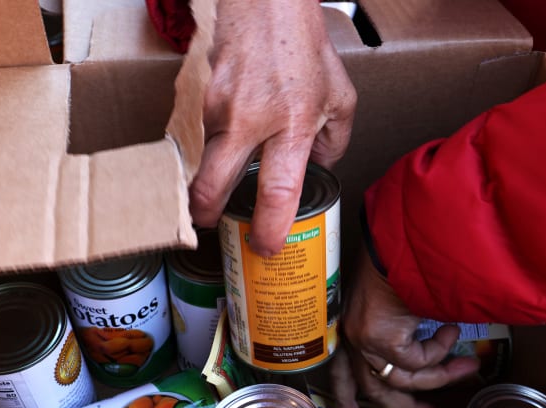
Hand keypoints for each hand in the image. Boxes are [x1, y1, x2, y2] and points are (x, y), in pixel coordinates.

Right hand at [190, 0, 356, 255]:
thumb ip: (334, 141)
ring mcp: (222, 109)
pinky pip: (210, 134)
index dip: (269, 226)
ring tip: (226, 181)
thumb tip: (319, 169)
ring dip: (216, 176)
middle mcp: (252, 120)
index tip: (266, 246)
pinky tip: (237, 134)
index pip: (278, 189)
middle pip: (213, 184)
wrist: (265, 4)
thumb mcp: (340, 96)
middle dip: (207, 214)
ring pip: (209, 159)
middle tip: (212, 225)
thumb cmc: (304, 48)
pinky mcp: (205, 97)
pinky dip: (221, 144)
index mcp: (293, 124)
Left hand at [332, 249, 480, 407]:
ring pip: (401, 379)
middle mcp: (353, 337)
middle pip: (376, 389)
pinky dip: (439, 351)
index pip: (341, 371)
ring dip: (439, 378)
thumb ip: (410, 331)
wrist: (404, 242)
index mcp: (352, 327)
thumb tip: (437, 348)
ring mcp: (366, 340)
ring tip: (469, 367)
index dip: (347, 397)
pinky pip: (416, 362)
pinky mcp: (382, 339)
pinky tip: (450, 329)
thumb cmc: (407, 262)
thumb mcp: (403, 302)